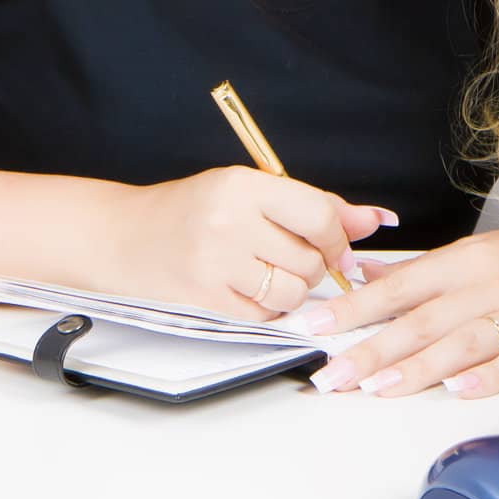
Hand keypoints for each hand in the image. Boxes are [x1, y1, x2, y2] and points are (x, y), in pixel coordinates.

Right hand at [112, 165, 397, 319]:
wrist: (123, 236)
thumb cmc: (190, 210)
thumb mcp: (248, 190)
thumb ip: (314, 205)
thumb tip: (376, 219)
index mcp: (243, 184)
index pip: (318, 214)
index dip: (339, 237)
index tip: (338, 248)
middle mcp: (229, 220)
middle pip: (309, 258)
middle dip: (311, 265)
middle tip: (287, 256)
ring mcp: (216, 262)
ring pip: (294, 291)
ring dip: (292, 290)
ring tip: (267, 273)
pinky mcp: (206, 298)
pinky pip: (266, 314)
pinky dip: (268, 308)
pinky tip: (247, 289)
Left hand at [294, 203, 498, 397]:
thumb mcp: (482, 252)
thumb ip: (423, 270)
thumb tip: (365, 274)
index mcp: (467, 260)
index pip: (397, 286)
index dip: (352, 309)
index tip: (314, 327)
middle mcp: (489, 284)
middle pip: (419, 320)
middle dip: (368, 349)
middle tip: (329, 374)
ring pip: (459, 341)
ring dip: (414, 367)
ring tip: (376, 388)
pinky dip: (486, 376)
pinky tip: (458, 389)